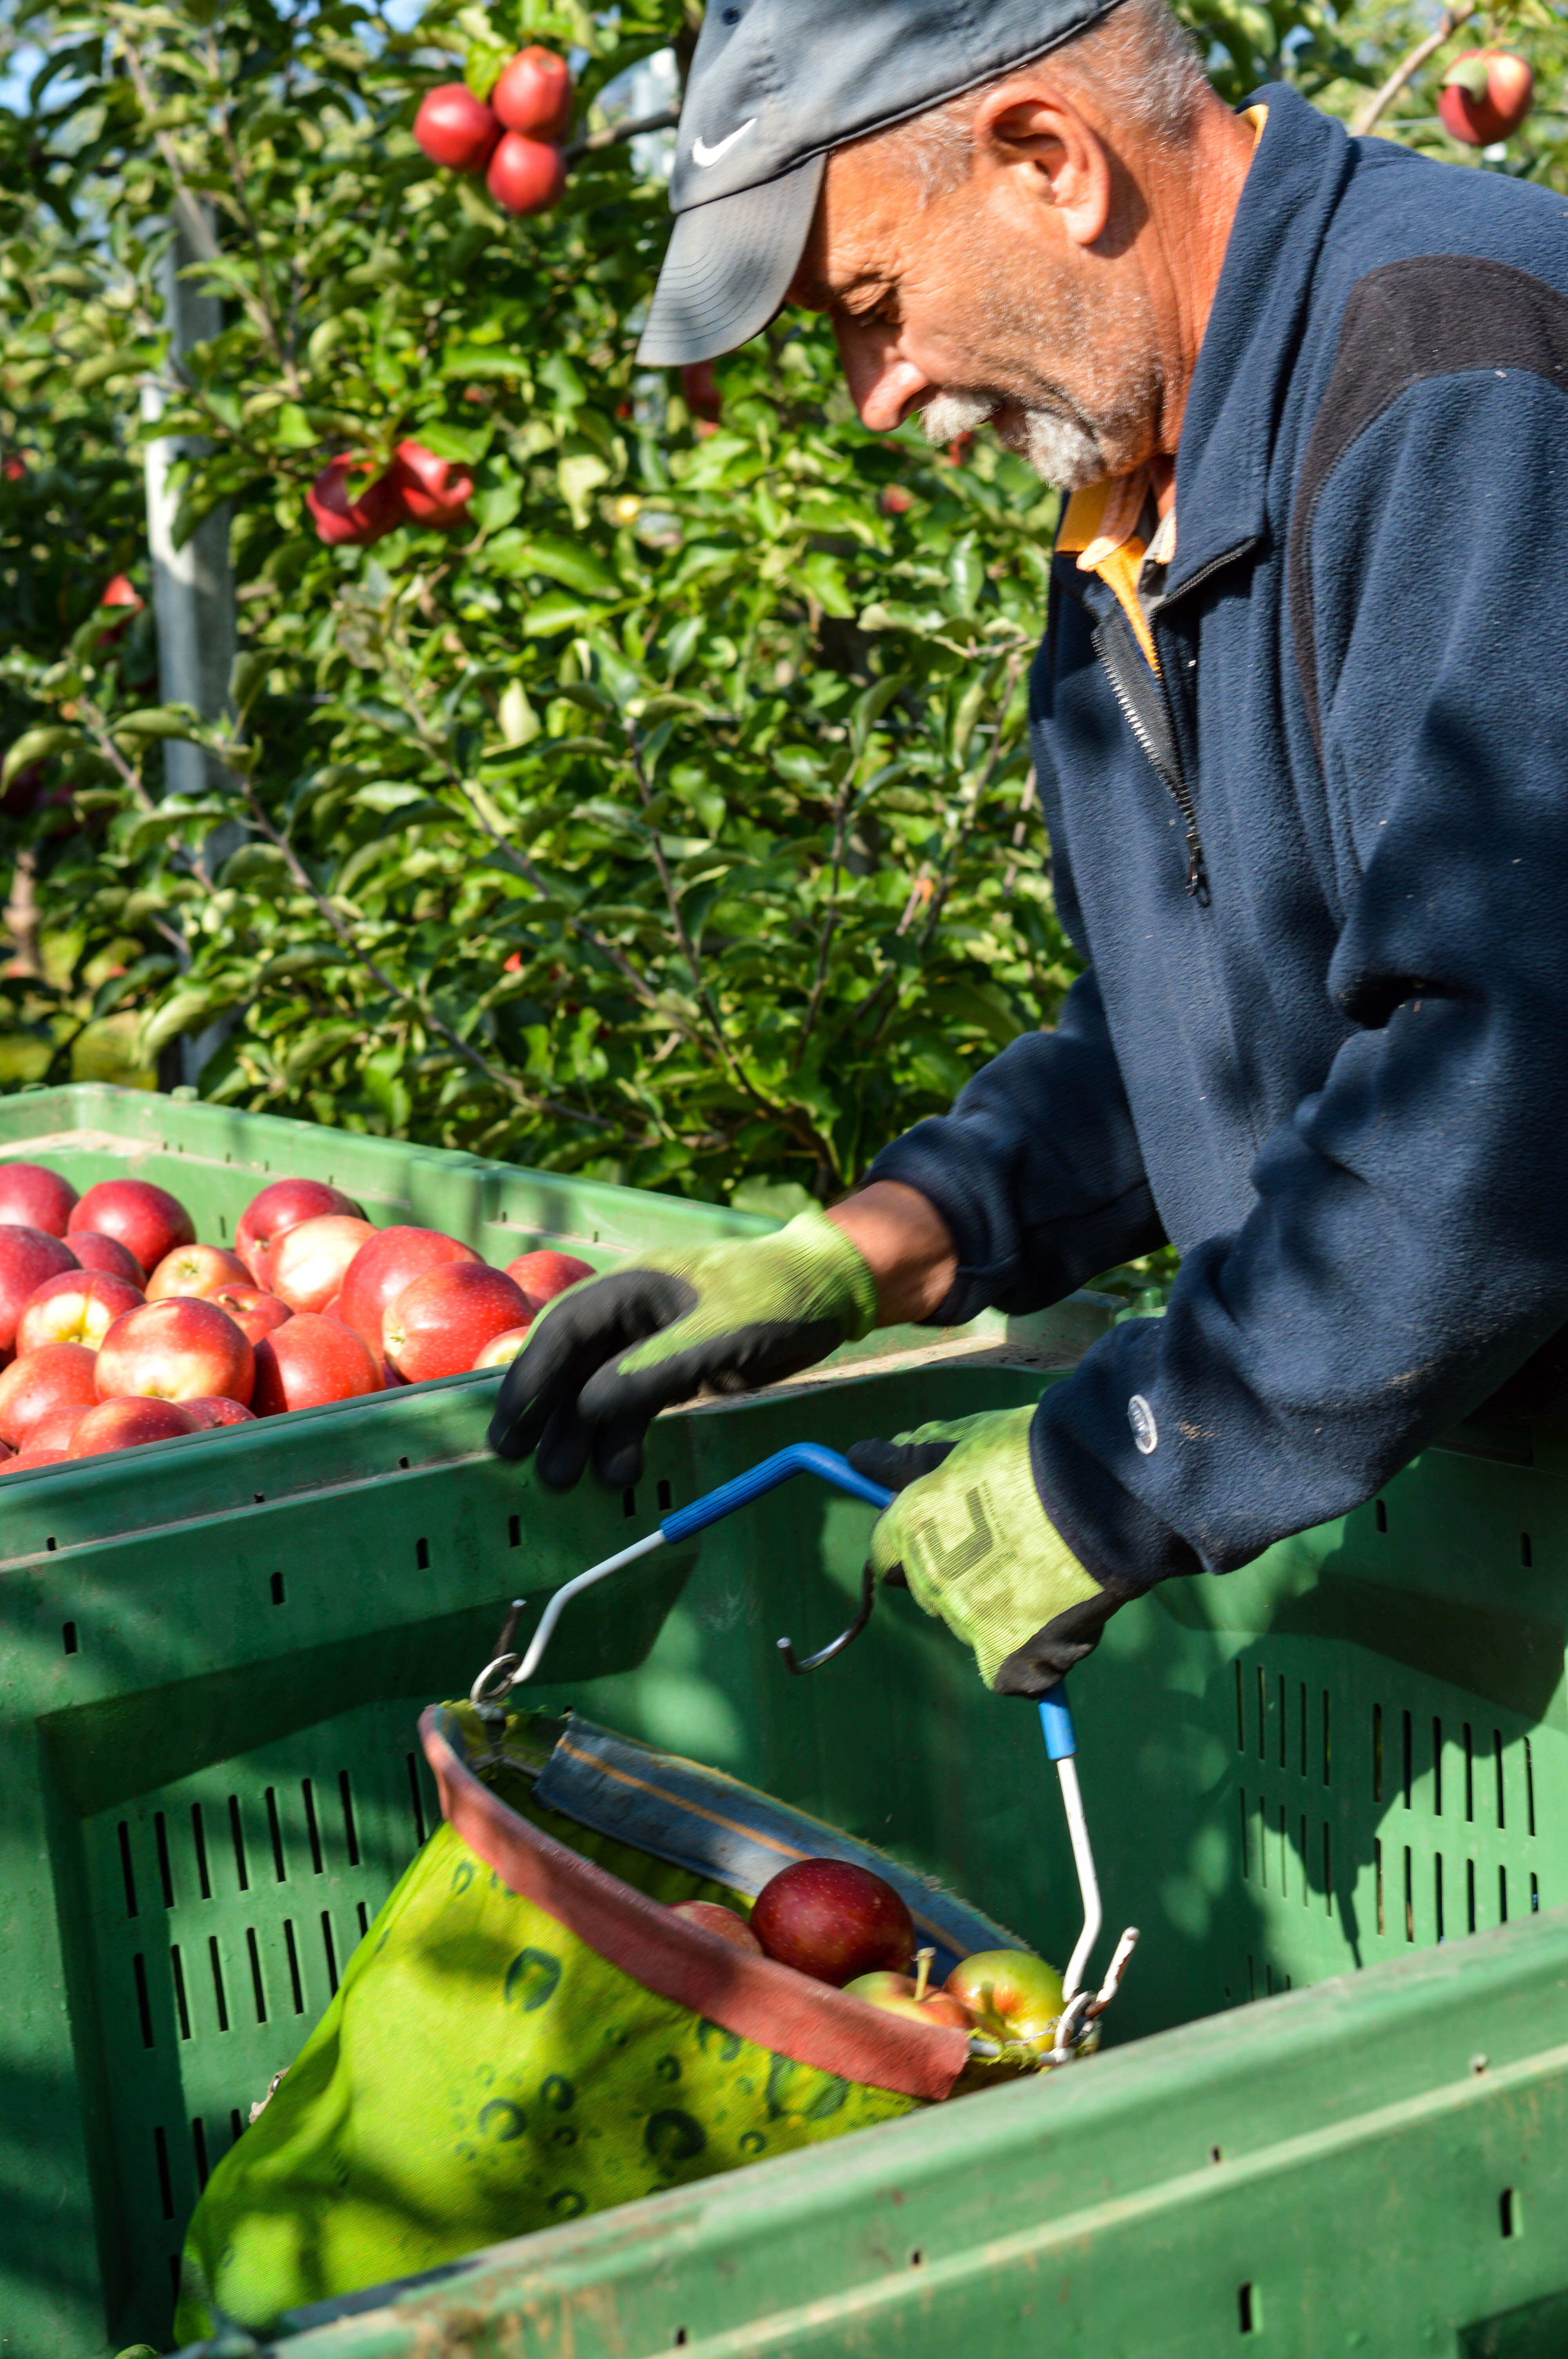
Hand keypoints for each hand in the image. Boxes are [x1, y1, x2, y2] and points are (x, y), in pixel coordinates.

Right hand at [488, 1210, 877, 1489]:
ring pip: (598, 1391)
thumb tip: (588, 1409)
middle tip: (519, 1463)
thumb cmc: (776, 1296)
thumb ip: (654, 1370)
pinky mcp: (674, 1367)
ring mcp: (650, 1341)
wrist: (829, 1293)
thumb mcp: (720, 1332)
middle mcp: (630, 1312)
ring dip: (582, 1435)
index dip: (529, 1380)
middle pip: (570, 1364)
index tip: (510, 1428)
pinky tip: (617, 1472)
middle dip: (545, 1414)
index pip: (562, 1332)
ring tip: (566, 1482)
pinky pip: (632, 1404)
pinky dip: (620, 1437)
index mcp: (630, 1286)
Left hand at [848, 1408, 1133, 1693]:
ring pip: (973, 1626)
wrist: (1103, 1493)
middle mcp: (930, 1581)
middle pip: (929, 1590)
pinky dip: (1033, 1659)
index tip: (959, 1524)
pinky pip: (1013, 1674)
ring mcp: (971, 1624)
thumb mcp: (964, 1440)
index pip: (887, 1552)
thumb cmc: (1035, 1455)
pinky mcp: (1013, 1660)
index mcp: (910, 1529)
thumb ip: (910, 1460)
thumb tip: (858, 1457)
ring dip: (1000, 1609)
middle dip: (958, 1574)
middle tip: (1014, 1544)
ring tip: (1052, 1571)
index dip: (920, 1537)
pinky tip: (1061, 1623)